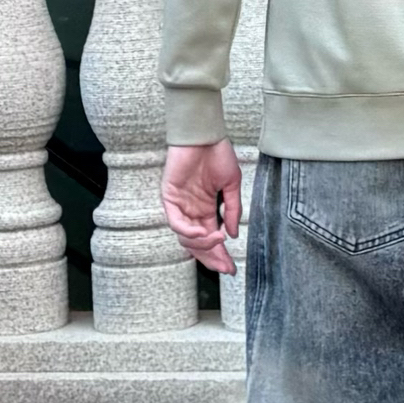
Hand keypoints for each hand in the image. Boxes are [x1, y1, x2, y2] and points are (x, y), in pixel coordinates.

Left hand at [163, 140, 243, 275]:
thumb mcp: (232, 185)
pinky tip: (203, 232)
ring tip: (217, 240)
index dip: (219, 254)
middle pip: (196, 244)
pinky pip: (175, 221)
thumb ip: (232, 210)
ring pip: (185, 237)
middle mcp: (191, 210)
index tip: (231, 267)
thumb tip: (233, 234)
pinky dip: (188, 231)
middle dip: (210, 257)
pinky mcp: (169, 196)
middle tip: (224, 267)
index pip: (210, 238)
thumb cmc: (217, 154)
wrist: (206, 135)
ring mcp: (179, 204)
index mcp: (205, 208)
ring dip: (202, 244)